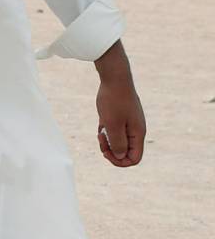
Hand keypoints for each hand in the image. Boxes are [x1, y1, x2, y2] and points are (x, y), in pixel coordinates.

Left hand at [94, 43, 145, 167]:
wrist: (114, 76)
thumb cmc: (114, 100)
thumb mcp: (113, 123)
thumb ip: (118, 143)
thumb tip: (121, 158)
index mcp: (137, 134)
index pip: (134, 159)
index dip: (120, 161)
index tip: (106, 151)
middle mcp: (136, 130)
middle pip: (126, 151)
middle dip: (112, 151)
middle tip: (100, 139)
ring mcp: (129, 122)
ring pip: (119, 141)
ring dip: (108, 141)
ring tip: (100, 131)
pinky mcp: (121, 115)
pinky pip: (115, 130)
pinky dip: (107, 131)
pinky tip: (101, 125)